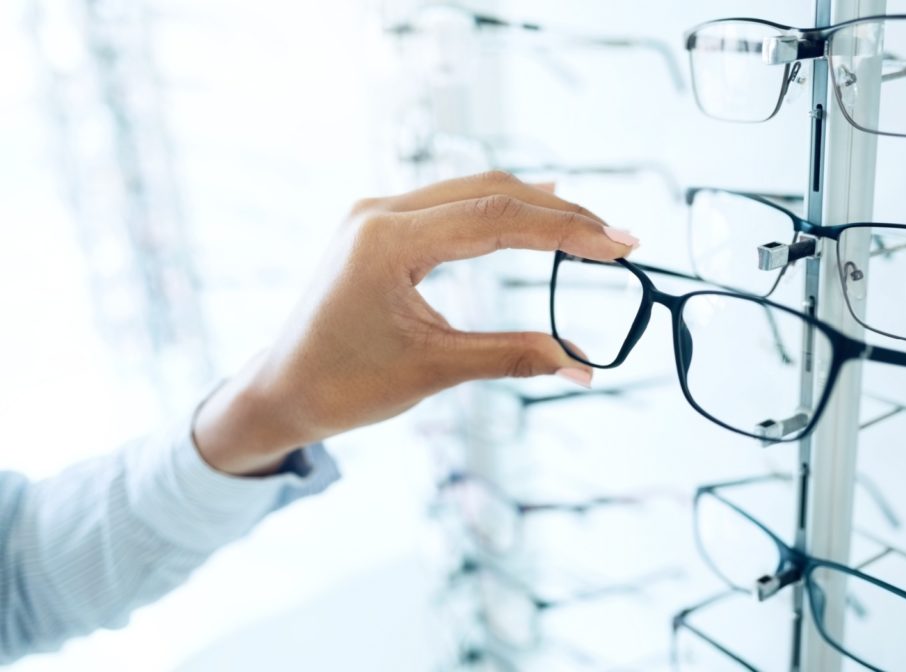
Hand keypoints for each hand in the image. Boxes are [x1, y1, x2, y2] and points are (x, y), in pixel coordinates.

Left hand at [193, 171, 638, 474]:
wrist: (281, 390)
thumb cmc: (344, 386)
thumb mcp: (434, 370)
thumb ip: (513, 357)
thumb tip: (583, 366)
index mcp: (387, 240)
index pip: (497, 218)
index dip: (566, 230)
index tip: (619, 245)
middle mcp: (380, 212)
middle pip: (491, 192)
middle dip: (560, 215)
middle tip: (618, 238)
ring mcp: (377, 214)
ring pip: (474, 192)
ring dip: (535, 208)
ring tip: (590, 230)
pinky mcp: (380, 227)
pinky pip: (452, 204)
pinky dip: (500, 210)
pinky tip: (535, 209)